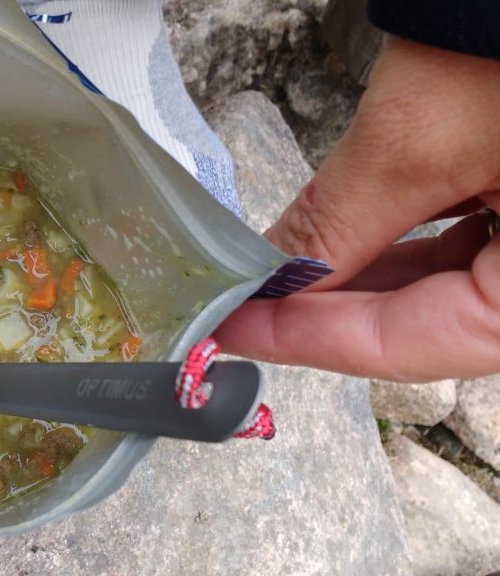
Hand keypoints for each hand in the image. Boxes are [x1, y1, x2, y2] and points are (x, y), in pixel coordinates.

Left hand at [216, 36, 499, 381]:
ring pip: (453, 287)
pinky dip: (409, 246)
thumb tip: (269, 274)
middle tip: (249, 307)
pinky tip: (348, 244)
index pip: (414, 346)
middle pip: (433, 323)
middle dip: (332, 311)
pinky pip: (477, 243)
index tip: (237, 330)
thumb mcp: (416, 138)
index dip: (310, 340)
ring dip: (366, 280)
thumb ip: (336, 222)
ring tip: (283, 277)